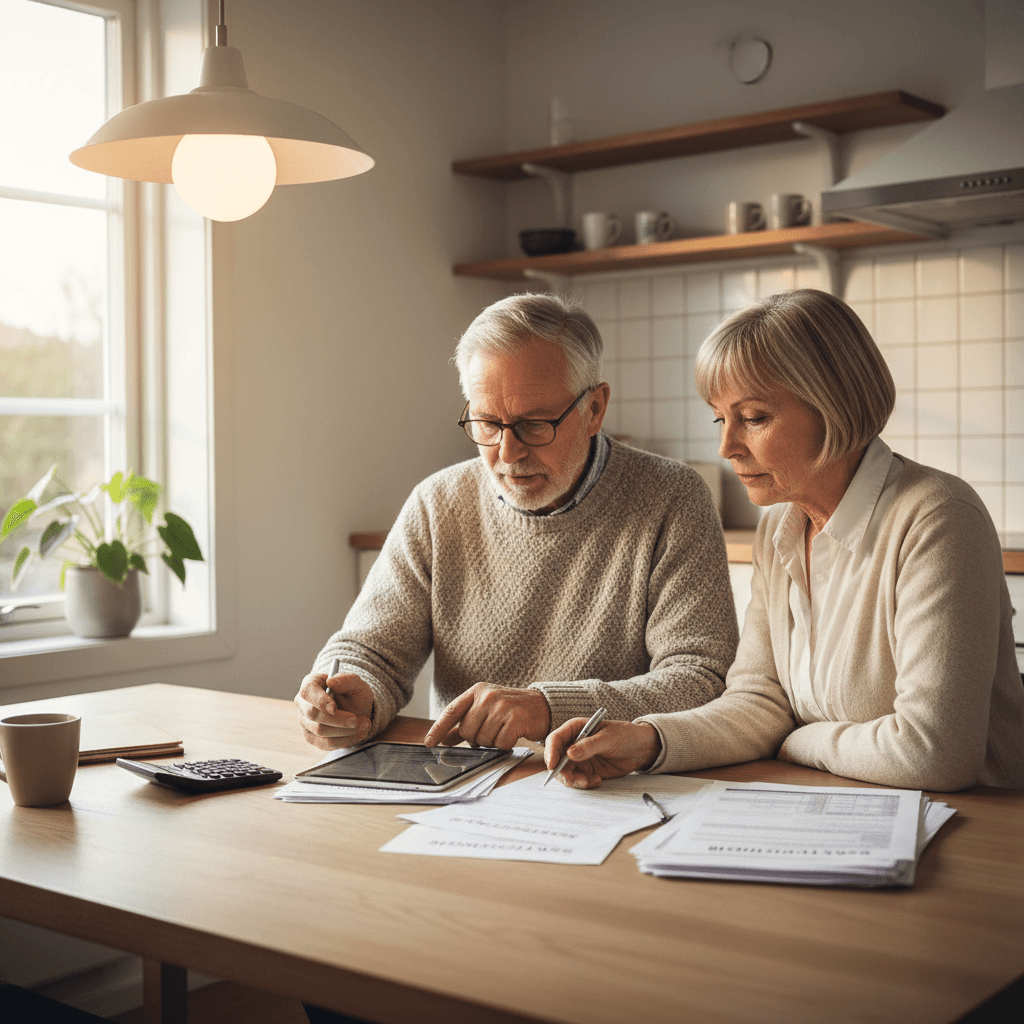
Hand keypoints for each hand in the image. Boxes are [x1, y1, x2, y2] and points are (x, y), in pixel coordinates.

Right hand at [294, 670, 373, 749]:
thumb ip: (346, 680)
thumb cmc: (353, 692)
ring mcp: (305, 722)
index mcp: (310, 684)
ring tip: (364, 725)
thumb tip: (331, 682)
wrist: (357, 709)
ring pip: (319, 730)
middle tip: (358, 720)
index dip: (319, 700)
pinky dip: (345, 740)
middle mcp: (303, 703)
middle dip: (338, 719)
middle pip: (313, 713)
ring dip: (345, 730)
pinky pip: (325, 743)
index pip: (308, 691)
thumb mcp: (356, 683)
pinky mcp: (311, 737)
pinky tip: (359, 734)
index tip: (334, 708)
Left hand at [423, 683, 550, 748]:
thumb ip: (464, 723)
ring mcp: (502, 706)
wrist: (541, 706)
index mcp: (477, 691)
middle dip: (477, 739)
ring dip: (493, 742)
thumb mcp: (485, 710)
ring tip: (503, 730)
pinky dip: (505, 745)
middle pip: (467, 731)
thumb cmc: (510, 709)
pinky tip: (513, 735)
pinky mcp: (515, 718)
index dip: (438, 729)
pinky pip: (500, 743)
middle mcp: (487, 696)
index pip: (452, 711)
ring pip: (483, 739)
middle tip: (491, 732)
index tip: (429, 743)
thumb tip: (442, 739)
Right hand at [544, 719, 661, 788]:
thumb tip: (569, 753)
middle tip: (572, 780)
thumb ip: (589, 745)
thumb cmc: (624, 735)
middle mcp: (573, 744)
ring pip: (566, 773)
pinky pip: (578, 780)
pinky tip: (598, 780)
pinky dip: (585, 783)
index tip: (552, 765)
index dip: (551, 752)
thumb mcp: (608, 738)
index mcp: (575, 729)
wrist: (639, 749)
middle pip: (556, 760)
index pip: (555, 739)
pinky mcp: (586, 771)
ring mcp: (578, 759)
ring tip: (591, 780)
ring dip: (575, 780)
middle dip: (562, 772)